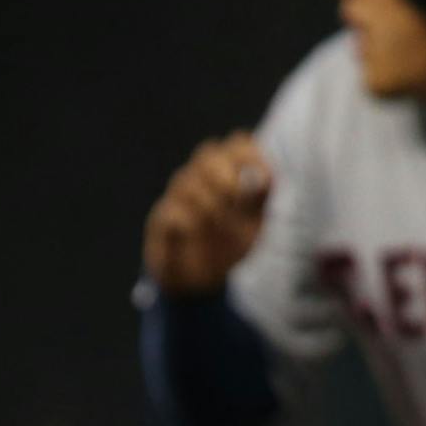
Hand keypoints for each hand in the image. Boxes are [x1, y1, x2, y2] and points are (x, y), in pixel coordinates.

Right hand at [143, 132, 271, 295]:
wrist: (204, 281)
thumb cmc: (230, 245)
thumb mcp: (254, 225)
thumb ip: (259, 199)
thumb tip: (263, 178)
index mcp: (227, 173)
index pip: (238, 145)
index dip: (250, 155)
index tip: (264, 181)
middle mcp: (201, 178)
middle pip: (207, 153)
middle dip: (224, 174)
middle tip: (235, 198)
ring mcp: (178, 198)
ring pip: (187, 181)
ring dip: (208, 203)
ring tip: (219, 225)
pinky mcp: (161, 223)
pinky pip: (170, 214)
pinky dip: (185, 222)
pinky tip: (193, 233)